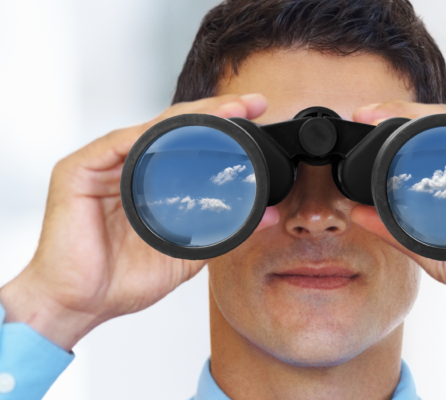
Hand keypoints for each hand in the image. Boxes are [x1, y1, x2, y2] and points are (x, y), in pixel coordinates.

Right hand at [0, 93, 277, 350]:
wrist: (80, 305)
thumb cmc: (124, 279)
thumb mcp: (186, 253)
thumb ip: (223, 232)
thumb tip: (266, 216)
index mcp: (149, 180)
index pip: (188, 144)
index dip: (222, 127)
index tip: (256, 115)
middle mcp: (127, 166)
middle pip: (173, 128)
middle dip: (216, 111)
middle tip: (252, 104)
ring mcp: (102, 165)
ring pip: (151, 129)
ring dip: (192, 116)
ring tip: (230, 109)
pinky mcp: (78, 170)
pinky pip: (118, 144)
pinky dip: (149, 135)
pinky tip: (179, 129)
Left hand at [351, 100, 445, 320]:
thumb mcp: (434, 251)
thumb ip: (398, 231)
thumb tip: (358, 214)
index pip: (431, 143)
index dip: (397, 128)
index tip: (364, 122)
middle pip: (445, 126)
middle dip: (403, 113)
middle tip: (367, 112)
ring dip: (424, 118)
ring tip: (386, 114)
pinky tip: (434, 137)